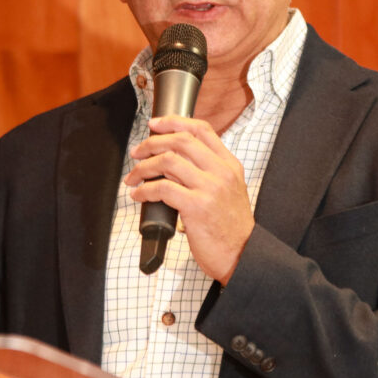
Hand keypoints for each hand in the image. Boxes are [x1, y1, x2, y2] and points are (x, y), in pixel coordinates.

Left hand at [124, 115, 254, 283]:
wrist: (243, 255)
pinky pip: (162, 188)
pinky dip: (144, 190)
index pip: (202, 129)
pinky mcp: (196, 206)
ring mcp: (210, 188)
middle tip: (137, 152)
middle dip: (152, 142)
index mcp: (229, 165)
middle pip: (181, 140)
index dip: (174, 122)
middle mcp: (221, 172)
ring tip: (133, 176)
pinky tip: (139, 195)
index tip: (155, 124)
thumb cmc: (231, 228)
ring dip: (143, 167)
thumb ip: (210, 172)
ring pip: (168, 160)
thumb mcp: (229, 191)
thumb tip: (175, 161)